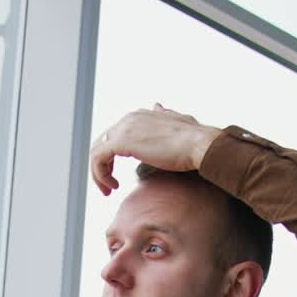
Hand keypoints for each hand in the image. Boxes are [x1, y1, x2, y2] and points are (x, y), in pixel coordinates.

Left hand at [89, 104, 221, 195]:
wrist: (199, 144)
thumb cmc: (193, 141)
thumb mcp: (176, 123)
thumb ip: (163, 116)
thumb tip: (157, 106)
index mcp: (138, 116)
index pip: (114, 136)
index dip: (111, 158)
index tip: (117, 176)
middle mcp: (128, 119)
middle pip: (102, 143)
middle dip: (102, 166)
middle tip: (110, 186)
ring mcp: (124, 129)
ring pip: (96, 151)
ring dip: (99, 173)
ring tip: (109, 190)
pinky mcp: (121, 142)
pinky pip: (98, 158)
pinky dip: (99, 174)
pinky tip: (112, 186)